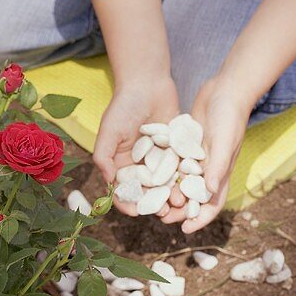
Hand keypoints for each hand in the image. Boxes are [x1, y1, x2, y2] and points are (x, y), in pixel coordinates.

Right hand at [93, 75, 179, 216]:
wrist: (147, 82)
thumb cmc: (123, 105)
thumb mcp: (109, 130)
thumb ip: (103, 156)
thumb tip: (108, 181)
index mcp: (120, 164)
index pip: (122, 191)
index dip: (127, 203)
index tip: (136, 212)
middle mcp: (139, 165)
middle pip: (146, 192)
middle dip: (154, 204)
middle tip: (165, 212)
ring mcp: (158, 159)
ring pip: (166, 184)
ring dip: (172, 195)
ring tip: (181, 202)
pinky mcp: (175, 150)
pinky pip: (180, 168)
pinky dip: (185, 179)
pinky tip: (192, 187)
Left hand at [160, 76, 251, 233]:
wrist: (225, 90)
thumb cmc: (230, 116)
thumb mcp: (224, 141)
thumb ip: (218, 166)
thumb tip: (210, 191)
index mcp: (221, 173)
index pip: (212, 203)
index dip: (200, 219)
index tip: (185, 229)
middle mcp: (209, 169)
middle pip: (193, 197)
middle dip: (179, 210)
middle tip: (161, 217)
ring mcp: (197, 158)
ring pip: (181, 182)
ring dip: (168, 193)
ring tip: (151, 202)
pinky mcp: (186, 146)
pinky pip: (174, 163)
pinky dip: (164, 172)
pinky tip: (146, 176)